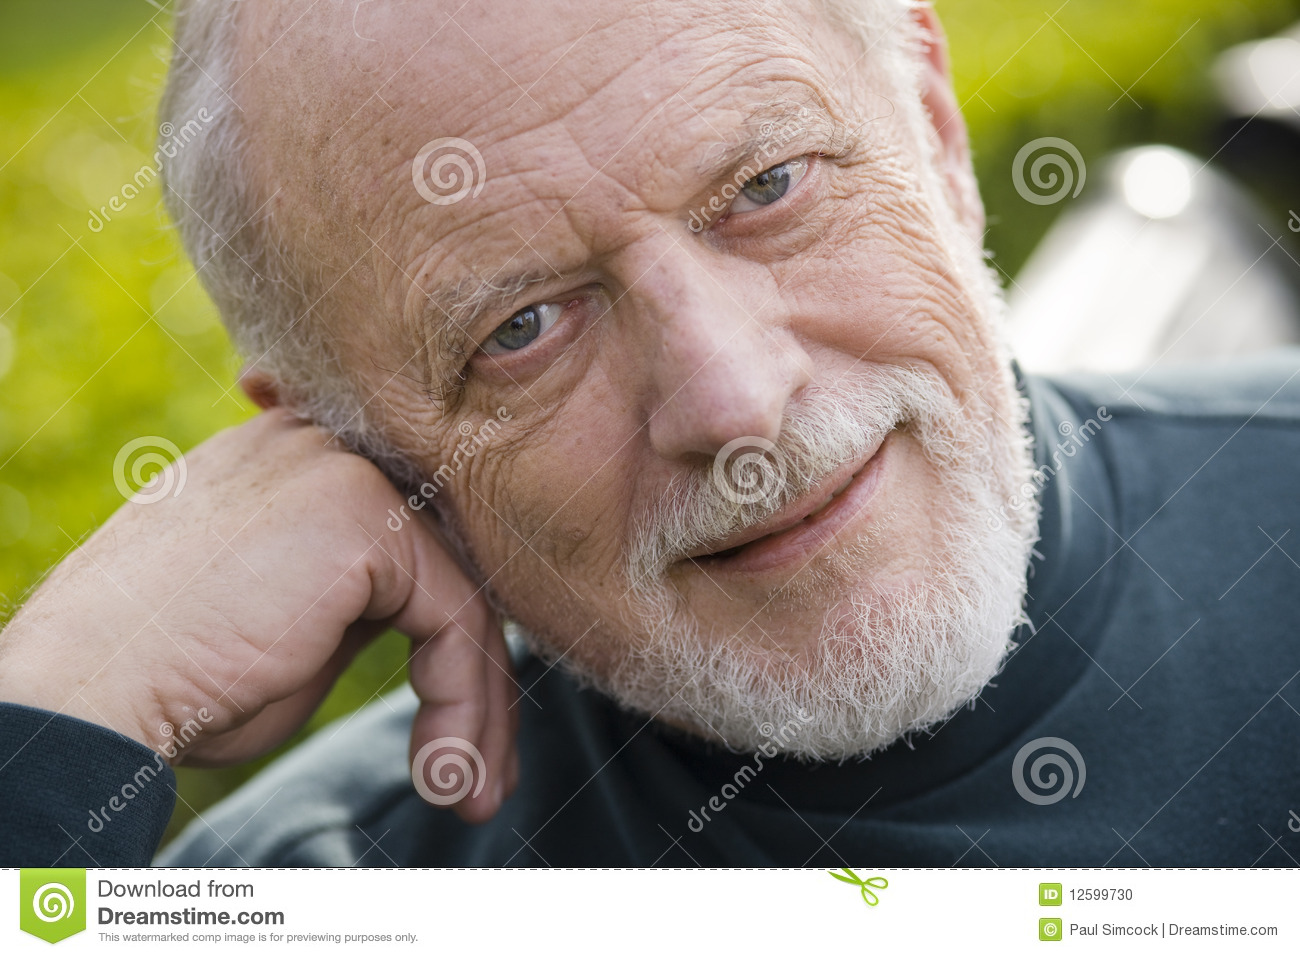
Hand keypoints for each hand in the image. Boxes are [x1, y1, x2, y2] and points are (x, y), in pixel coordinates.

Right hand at [0, 409, 516, 821]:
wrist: (86, 690)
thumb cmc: (167, 677)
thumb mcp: (283, 622)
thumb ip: (356, 596)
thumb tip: (430, 617)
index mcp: (292, 463)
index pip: (411, 523)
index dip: (445, 605)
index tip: (464, 706)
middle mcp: (322, 449)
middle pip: (447, 555)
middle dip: (475, 667)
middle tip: (479, 766)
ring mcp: (344, 470)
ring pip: (460, 592)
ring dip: (477, 703)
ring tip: (470, 790)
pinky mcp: (363, 514)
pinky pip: (454, 615)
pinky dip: (462, 702)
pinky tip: (444, 768)